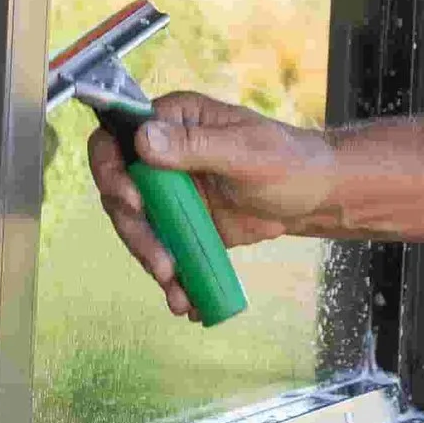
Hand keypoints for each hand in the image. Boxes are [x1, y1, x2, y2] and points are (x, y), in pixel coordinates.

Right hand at [88, 90, 335, 320]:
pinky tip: (185, 300)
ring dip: (150, 260)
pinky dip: (173, 278)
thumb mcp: (245, 150)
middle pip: (120, 193)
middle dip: (136, 232)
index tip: (133, 200)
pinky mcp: (182, 225)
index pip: (116, 138)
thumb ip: (195, 146)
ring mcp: (170, 193)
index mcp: (173, 122)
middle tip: (161, 264)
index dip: (111, 169)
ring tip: (175, 288)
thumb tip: (143, 139)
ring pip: (138, 228)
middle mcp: (162, 156)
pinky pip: (165, 250)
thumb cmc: (287, 159)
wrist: (313, 196)